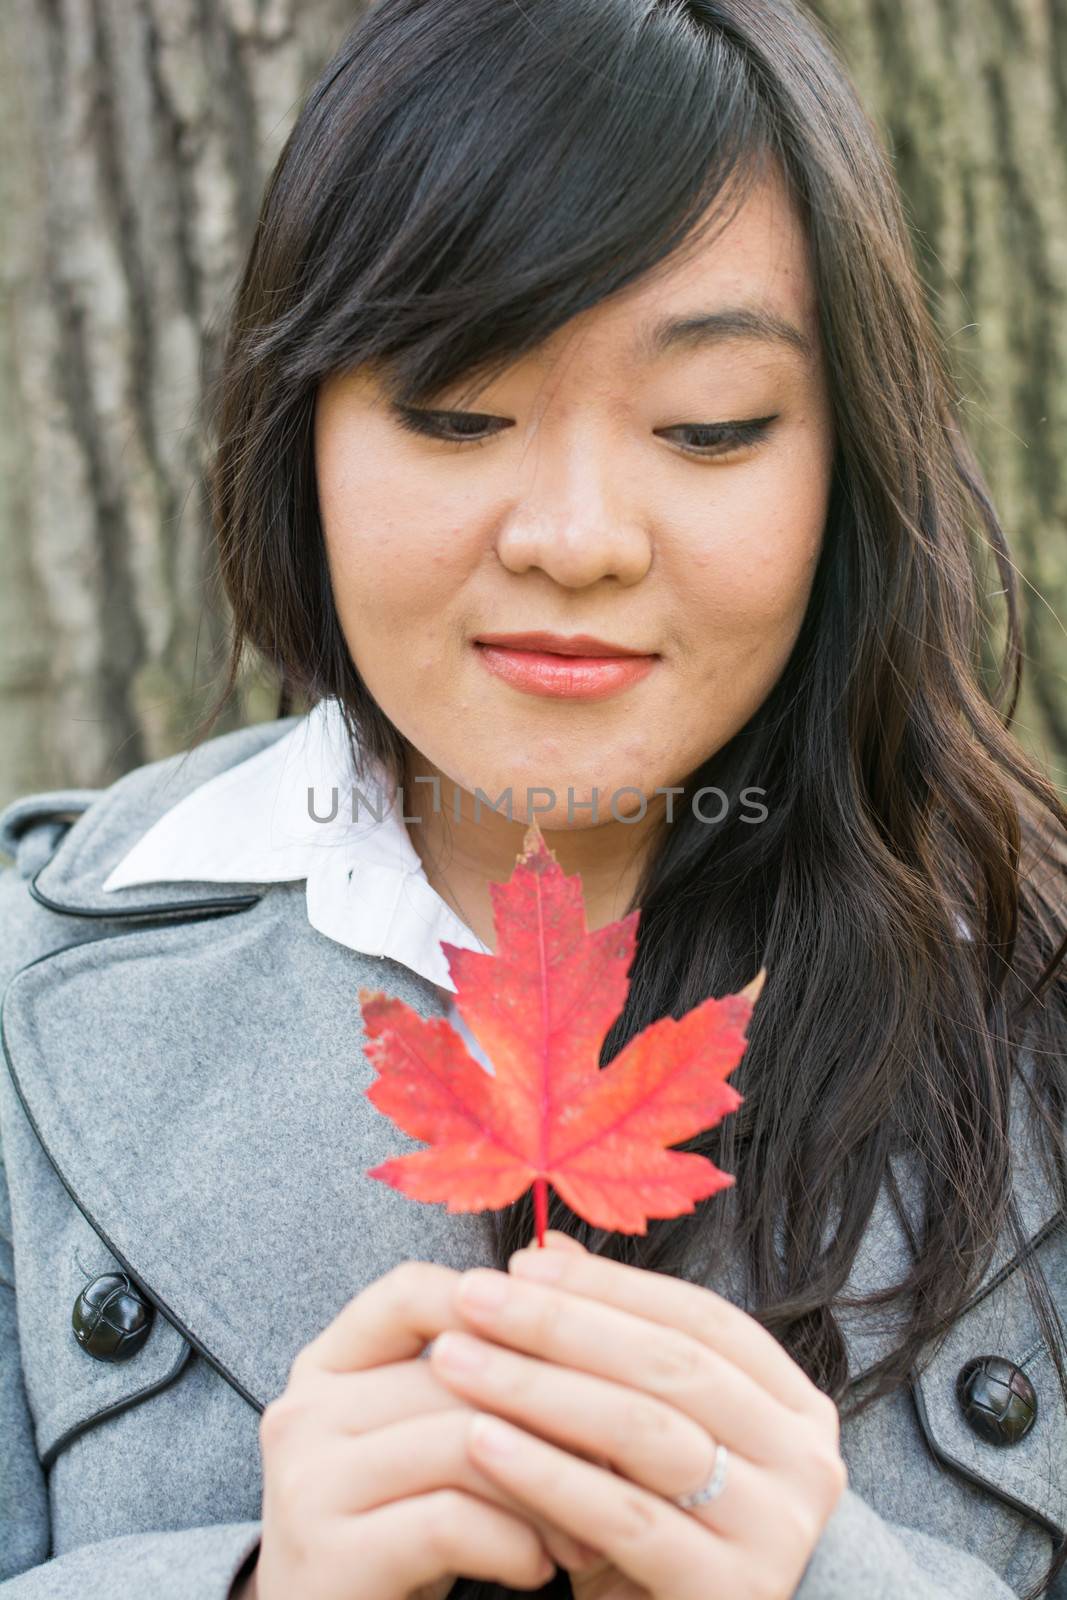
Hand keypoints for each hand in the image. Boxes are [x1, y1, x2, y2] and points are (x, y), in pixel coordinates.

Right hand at [249, 1259, 600, 1599]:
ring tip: (590, 1529)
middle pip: (455, 1371)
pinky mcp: (328, 1557)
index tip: (572, 1355)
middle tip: (619, 1462)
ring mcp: (307, 1483)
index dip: (498, 1308)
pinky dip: (514, 1542)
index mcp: (328, 1368)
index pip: (411, 1292)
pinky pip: (449, 1520)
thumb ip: (476, 1367)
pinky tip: (539, 1566)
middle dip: (554, 1414)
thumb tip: (564, 1255)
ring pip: (462, 1442)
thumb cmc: (402, 1539)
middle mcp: (304, 1412)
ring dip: (548, 1487)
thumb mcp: (428, 1444)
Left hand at [427, 1231, 847, 1599]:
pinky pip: (626, 1518)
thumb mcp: (636, 1433)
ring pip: (646, 1433)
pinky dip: (547, 1473)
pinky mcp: (731, 1594)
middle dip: (561, 1324)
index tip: (519, 1262)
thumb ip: (609, 1343)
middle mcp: (805, 1463)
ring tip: (458, 1359)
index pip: (698, 1317)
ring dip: (540, 1387)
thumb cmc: (653, 1534)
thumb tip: (547, 1247)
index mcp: (793, 1406)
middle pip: (671, 1365)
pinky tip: (479, 1441)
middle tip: (472, 1297)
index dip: (607, 1285)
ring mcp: (777, 1531)